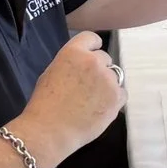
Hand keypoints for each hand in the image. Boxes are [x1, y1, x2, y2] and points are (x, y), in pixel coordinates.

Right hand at [17, 32, 123, 162]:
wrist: (50, 130)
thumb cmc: (44, 104)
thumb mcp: (52, 73)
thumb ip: (71, 63)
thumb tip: (83, 65)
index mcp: (74, 52)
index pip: (92, 38)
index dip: (92, 47)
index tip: (92, 55)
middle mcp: (94, 61)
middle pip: (105, 58)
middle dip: (98, 69)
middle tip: (87, 86)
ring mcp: (108, 79)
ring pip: (114, 76)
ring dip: (106, 84)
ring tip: (92, 100)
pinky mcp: (117, 97)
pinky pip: (122, 93)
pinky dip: (114, 100)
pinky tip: (100, 108)